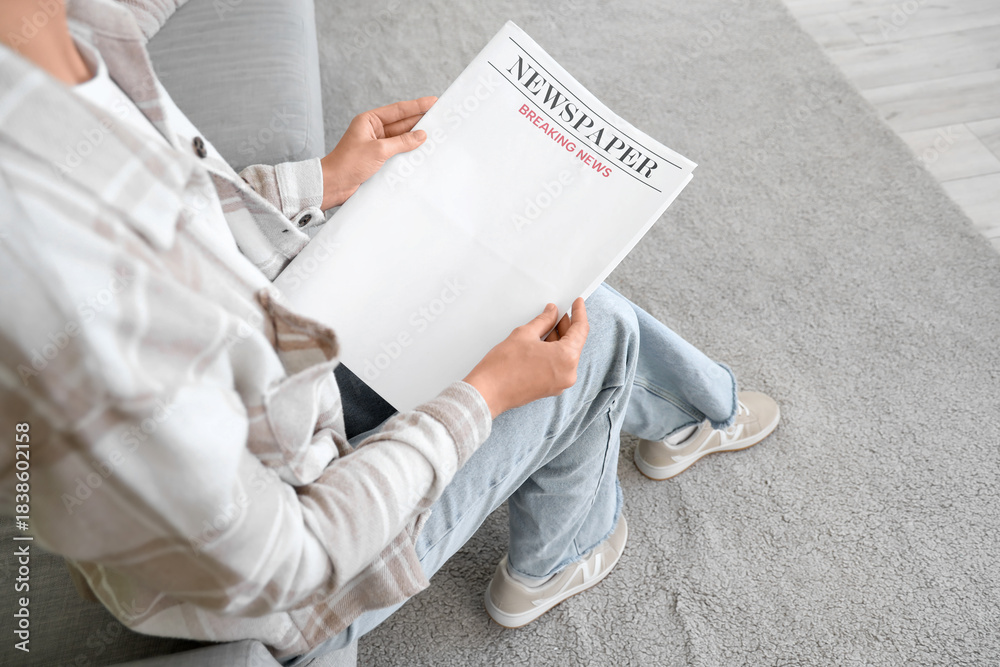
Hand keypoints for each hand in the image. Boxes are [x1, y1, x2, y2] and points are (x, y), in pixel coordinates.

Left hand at [320, 96, 436, 208]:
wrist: (333, 185)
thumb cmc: (348, 163)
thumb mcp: (378, 150)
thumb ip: (402, 142)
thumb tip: (421, 135)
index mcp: (369, 120)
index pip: (398, 110)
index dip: (417, 106)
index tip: (433, 101)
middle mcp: (374, 131)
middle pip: (402, 123)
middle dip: (420, 120)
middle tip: (441, 117)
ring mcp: (377, 145)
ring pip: (402, 139)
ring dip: (417, 138)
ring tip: (437, 134)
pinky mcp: (379, 160)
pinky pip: (398, 152)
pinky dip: (410, 152)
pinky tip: (423, 152)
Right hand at [463, 299, 588, 418]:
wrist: (488, 392)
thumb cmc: (503, 367)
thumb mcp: (525, 334)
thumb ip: (543, 321)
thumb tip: (552, 313)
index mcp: (566, 358)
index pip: (581, 330)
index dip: (579, 313)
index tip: (577, 303)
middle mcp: (568, 373)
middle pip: (574, 343)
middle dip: (566, 326)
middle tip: (557, 311)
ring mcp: (560, 383)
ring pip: (566, 355)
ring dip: (558, 339)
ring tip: (547, 324)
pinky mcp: (551, 388)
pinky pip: (558, 365)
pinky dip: (553, 352)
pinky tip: (543, 341)